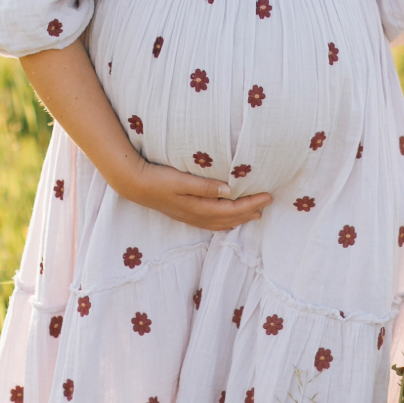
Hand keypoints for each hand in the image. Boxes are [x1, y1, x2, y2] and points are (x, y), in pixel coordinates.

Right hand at [115, 160, 274, 231]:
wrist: (137, 185)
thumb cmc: (159, 179)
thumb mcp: (182, 180)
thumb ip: (205, 186)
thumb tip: (228, 190)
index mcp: (199, 208)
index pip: (233, 208)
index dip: (252, 203)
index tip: (267, 196)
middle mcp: (198, 216)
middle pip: (230, 218)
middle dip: (250, 212)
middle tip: (267, 203)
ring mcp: (191, 217)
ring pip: (222, 223)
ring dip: (239, 219)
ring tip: (254, 214)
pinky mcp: (186, 215)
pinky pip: (212, 223)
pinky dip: (225, 222)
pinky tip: (228, 219)